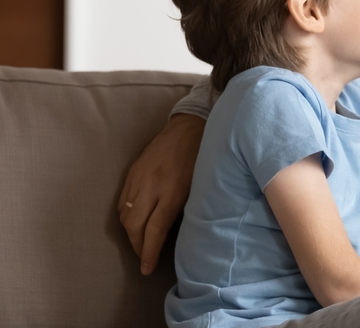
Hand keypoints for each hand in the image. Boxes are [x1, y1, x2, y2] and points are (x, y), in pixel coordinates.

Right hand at [117, 113, 205, 274]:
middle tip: (144, 257)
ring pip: (124, 216)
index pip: (154, 230)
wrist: (189, 127)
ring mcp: (138, 179)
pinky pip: (121, 202)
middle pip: (134, 227)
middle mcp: (151, 187)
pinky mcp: (131, 172)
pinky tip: (134, 221)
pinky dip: (125, 215)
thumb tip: (172, 233)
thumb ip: (183, 209)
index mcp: (172, 192)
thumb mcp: (199, 186)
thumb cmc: (202, 158)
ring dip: (130, 233)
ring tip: (140, 242)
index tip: (146, 269)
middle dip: (137, 246)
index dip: (149, 253)